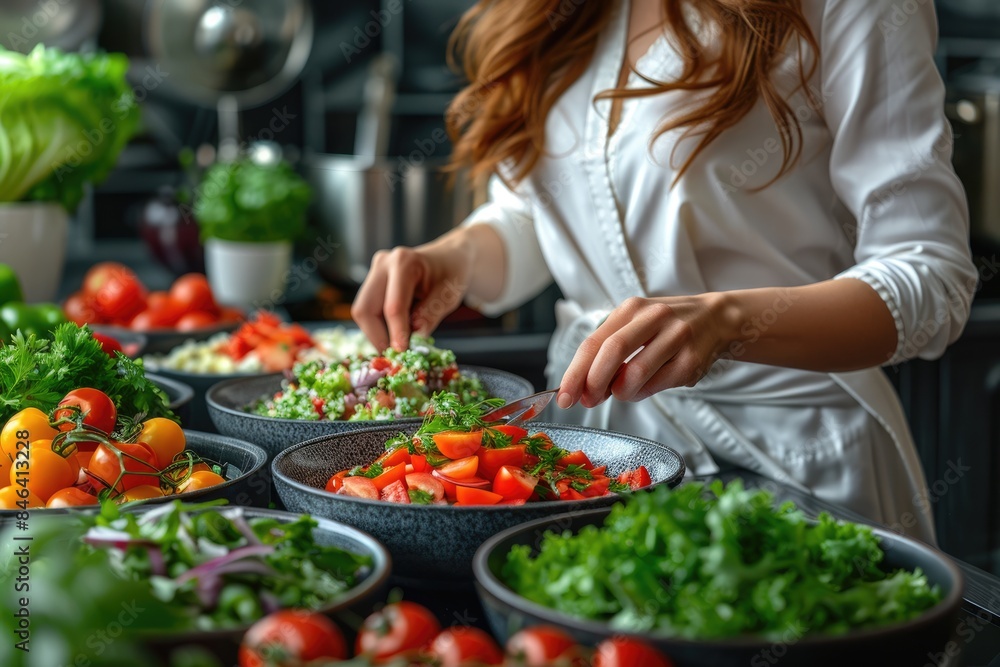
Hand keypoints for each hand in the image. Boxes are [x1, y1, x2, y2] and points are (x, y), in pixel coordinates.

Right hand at [351, 237, 473, 351]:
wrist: (449, 257)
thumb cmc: (452, 272)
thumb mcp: (449, 294)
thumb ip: (431, 315)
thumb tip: (415, 340)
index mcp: (404, 262)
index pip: (393, 306)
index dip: (396, 334)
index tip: (402, 354)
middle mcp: (383, 264)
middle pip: (366, 309)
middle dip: (378, 337)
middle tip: (395, 356)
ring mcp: (375, 272)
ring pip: (363, 312)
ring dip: (377, 333)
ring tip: (399, 346)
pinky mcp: (372, 282)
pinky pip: (369, 310)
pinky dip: (380, 326)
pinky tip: (397, 333)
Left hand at [557, 294, 730, 408]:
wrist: (715, 319)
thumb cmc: (665, 327)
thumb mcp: (635, 327)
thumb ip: (609, 353)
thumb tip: (584, 388)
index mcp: (631, 309)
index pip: (593, 342)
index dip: (575, 372)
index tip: (564, 396)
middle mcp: (653, 317)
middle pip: (612, 352)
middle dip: (593, 383)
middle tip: (587, 401)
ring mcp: (675, 337)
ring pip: (636, 373)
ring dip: (621, 392)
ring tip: (620, 393)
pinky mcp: (691, 360)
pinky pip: (657, 385)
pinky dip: (643, 393)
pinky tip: (643, 389)